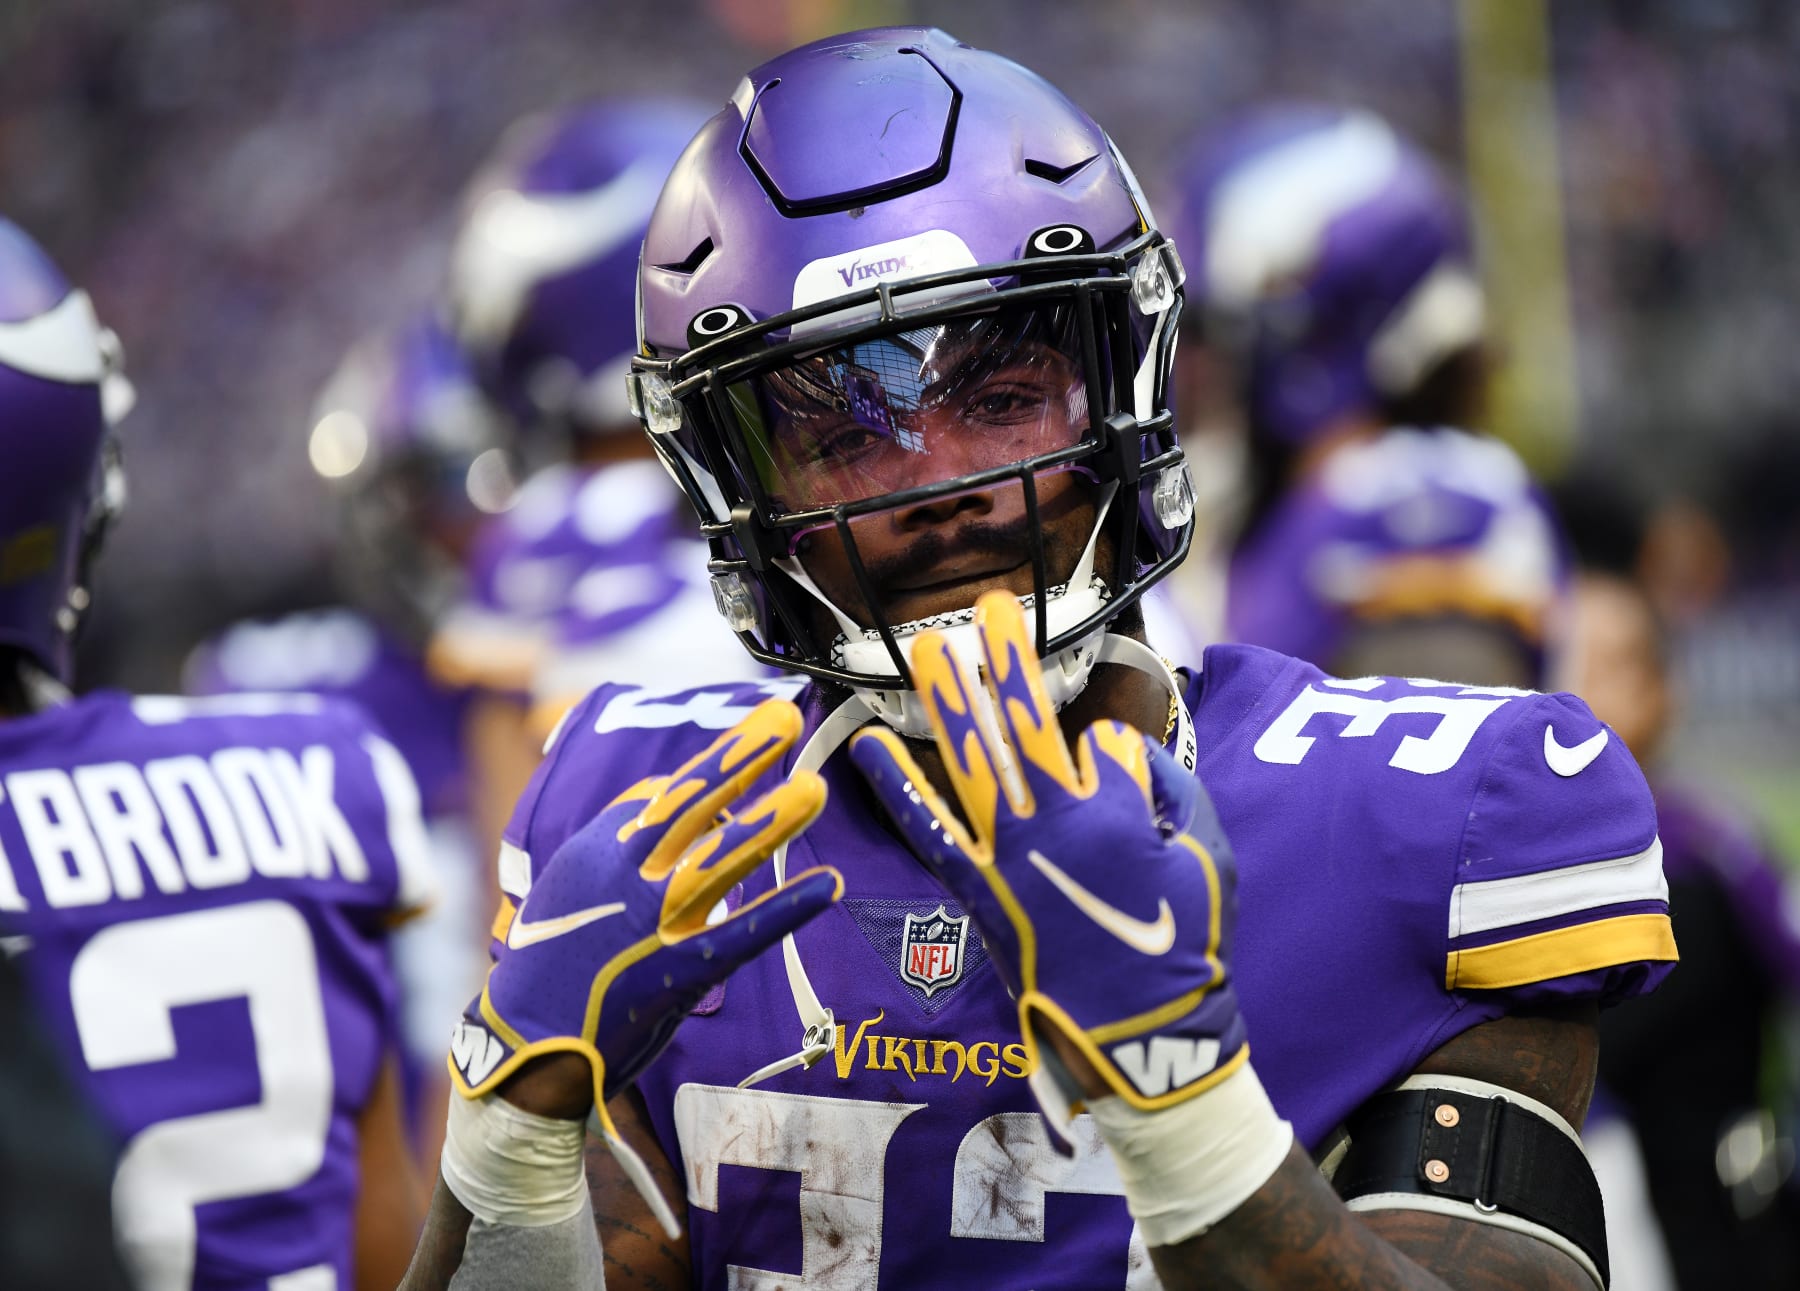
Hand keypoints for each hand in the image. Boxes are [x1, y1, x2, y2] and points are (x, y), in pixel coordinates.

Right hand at [449, 699, 839, 1119]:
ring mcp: (654, 919)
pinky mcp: (680, 968)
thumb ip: (611, 849)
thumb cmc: (546, 965)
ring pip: (722, 857)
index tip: (738, 774)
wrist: (525, 1042)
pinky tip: (830, 886)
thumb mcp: (567, 889)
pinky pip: (744, 932)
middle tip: (785, 716)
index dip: (707, 782)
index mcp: (597, 848)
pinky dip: (787, 908)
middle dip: (740, 757)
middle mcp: (626, 872)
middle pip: (693, 801)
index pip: (661, 796)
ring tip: (817, 790)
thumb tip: (652, 809)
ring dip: (771, 822)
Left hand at [850, 592, 1244, 1115]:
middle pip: (1023, 718)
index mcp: (1113, 808)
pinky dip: (896, 786)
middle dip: (1006, 655)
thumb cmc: (1186, 944)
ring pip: (973, 756)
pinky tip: (864, 745)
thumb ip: (1170, 792)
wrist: (1142, 1030)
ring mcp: (1006, 852)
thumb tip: (1121, 753)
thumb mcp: (1209, 857)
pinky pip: (928, 829)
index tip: (1120, 799)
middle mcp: (1052, 818)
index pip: (1104, 745)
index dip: (1115, 763)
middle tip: (991, 604)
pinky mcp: (976, 888)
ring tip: (929, 648)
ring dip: (950, 696)